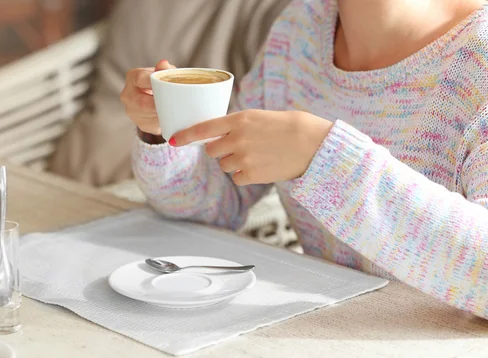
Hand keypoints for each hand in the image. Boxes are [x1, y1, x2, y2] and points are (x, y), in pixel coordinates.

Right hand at [120, 60, 174, 135]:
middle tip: (175, 102)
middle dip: (159, 103)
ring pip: (149, 115)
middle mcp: (127, 95)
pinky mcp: (142, 124)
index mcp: (132, 77)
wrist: (156, 100)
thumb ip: (165, 69)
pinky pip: (155, 125)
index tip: (169, 86)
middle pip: (142, 102)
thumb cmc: (161, 83)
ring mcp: (132, 112)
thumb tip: (163, 64)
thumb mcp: (163, 73)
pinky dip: (165, 121)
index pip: (140, 79)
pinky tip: (172, 117)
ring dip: (163, 113)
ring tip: (176, 109)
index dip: (155, 83)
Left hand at [169, 110, 333, 184]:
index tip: (173, 140)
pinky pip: (237, 178)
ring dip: (234, 163)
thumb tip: (222, 134)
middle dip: (220, 150)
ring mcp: (244, 157)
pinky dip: (245, 175)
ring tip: (257, 156)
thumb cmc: (292, 126)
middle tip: (239, 148)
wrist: (314, 144)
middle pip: (212, 150)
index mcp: (240, 119)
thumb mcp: (262, 116)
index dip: (185, 136)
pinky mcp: (252, 174)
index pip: (203, 128)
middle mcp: (237, 138)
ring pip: (224, 165)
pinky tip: (261, 167)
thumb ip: (240, 124)